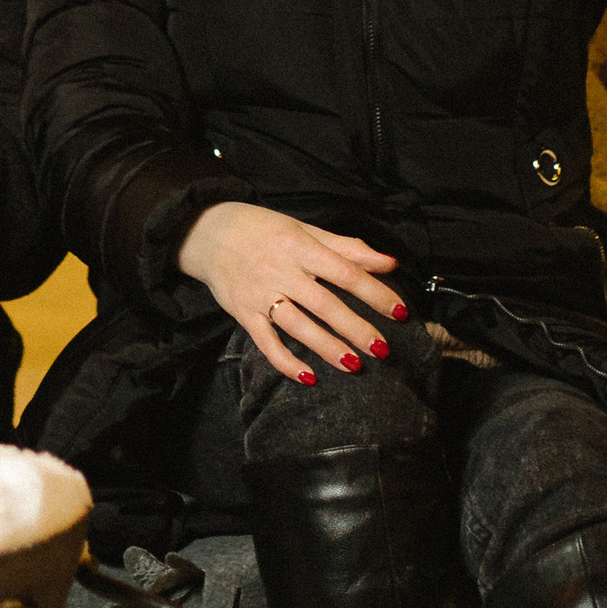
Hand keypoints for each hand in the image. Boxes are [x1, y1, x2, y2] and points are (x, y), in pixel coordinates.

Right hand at [174, 199, 405, 383]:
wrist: (206, 232)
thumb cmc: (262, 229)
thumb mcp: (304, 229)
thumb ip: (347, 248)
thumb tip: (389, 263)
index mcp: (300, 246)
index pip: (345, 272)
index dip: (375, 293)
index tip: (400, 312)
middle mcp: (281, 270)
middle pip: (324, 304)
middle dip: (356, 328)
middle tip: (382, 349)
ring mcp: (260, 294)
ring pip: (298, 326)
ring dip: (327, 348)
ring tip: (354, 365)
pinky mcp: (243, 314)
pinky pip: (266, 343)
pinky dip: (286, 362)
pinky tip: (308, 378)